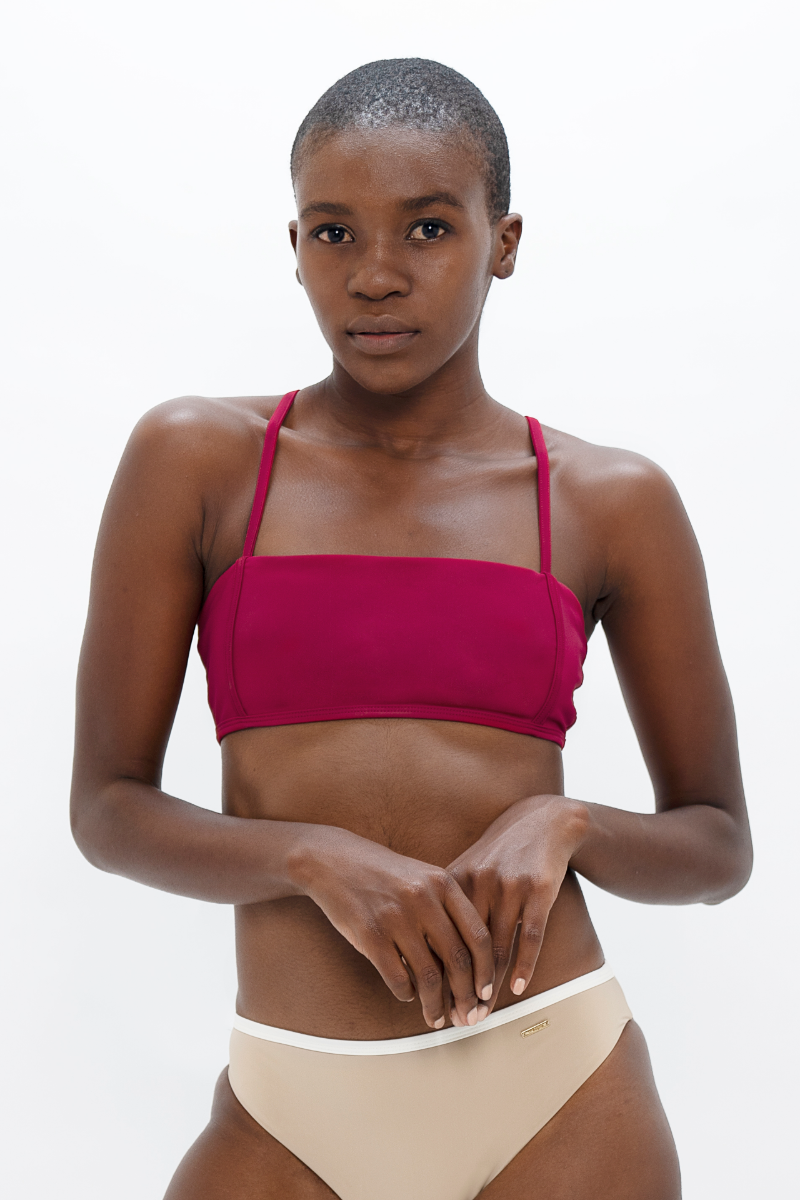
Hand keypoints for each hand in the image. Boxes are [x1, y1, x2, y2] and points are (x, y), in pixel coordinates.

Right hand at [294, 826, 495, 1028]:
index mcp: (443, 883)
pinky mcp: (371, 935)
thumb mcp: (422, 877)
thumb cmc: (382, 873)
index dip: (487, 970)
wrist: (333, 860)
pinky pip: (398, 979)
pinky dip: (407, 994)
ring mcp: (397, 917)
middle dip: (467, 996)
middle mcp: (424, 899)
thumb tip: (470, 962)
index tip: (487, 992)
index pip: (478, 935)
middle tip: (468, 1016)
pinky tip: (408, 995)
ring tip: (438, 1018)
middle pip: (458, 960)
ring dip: (437, 1005)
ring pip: (430, 976)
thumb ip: (447, 909)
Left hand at [446, 794, 588, 1021]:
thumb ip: (446, 905)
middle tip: (457, 1019)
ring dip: (488, 985)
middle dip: (460, 988)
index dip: (434, 973)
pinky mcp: (538, 890)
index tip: (429, 1003)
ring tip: (482, 1013)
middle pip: (464, 947)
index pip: (438, 936)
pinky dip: (524, 965)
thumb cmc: (500, 854)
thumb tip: (420, 949)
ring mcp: (509, 886)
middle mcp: (478, 883)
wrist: (542, 821)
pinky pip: (530, 935)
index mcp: (453, 881)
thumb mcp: (467, 870)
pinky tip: (516, 989)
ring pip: (495, 946)